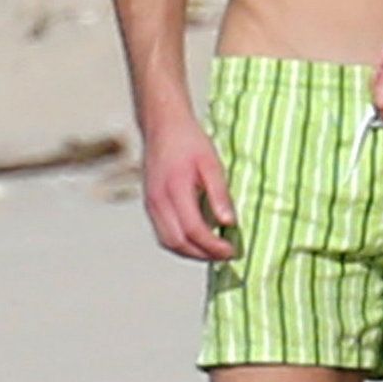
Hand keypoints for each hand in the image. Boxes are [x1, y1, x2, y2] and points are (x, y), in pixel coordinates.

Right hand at [142, 116, 236, 261]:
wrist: (162, 126)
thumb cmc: (189, 141)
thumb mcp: (212, 163)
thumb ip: (220, 194)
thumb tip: (229, 223)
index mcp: (174, 189)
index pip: (193, 229)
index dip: (213, 245)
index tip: (232, 250)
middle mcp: (157, 201)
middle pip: (178, 242)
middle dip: (203, 255)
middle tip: (226, 255)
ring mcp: (150, 204)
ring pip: (168, 242)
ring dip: (191, 253)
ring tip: (214, 252)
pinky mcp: (149, 204)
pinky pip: (162, 233)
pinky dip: (180, 244)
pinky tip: (197, 241)